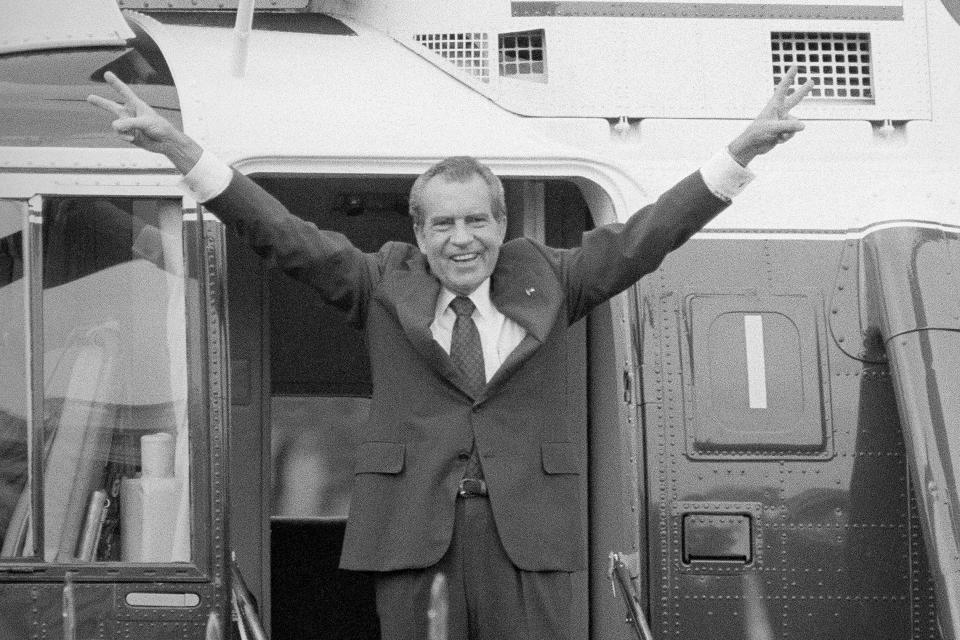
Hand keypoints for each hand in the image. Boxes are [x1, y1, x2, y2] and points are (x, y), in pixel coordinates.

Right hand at [87, 72, 201, 172]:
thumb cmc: (160, 128)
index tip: (107, 74)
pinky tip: (133, 139)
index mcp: (136, 105)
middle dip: (100, 102)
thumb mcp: (146, 122)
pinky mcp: (127, 135)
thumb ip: (130, 123)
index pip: (124, 91)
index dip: (115, 83)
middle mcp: (130, 114)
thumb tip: (114, 125)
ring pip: (115, 125)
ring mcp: (127, 125)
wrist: (165, 143)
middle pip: (111, 106)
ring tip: (132, 134)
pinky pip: (118, 134)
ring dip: (122, 130)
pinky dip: (124, 137)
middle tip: (89, 98)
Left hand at [727, 65, 813, 166]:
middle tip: (811, 82)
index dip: (789, 77)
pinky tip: (777, 140)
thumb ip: (788, 126)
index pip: (783, 88)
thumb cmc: (757, 133)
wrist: (752, 146)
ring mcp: (782, 121)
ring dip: (787, 132)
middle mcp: (779, 111)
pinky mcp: (783, 131)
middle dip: (803, 91)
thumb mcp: (773, 128)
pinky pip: (792, 133)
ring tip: (776, 135)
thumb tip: (803, 126)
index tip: (795, 66)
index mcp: (774, 105)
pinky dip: (786, 138)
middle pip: (794, 99)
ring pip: (795, 124)